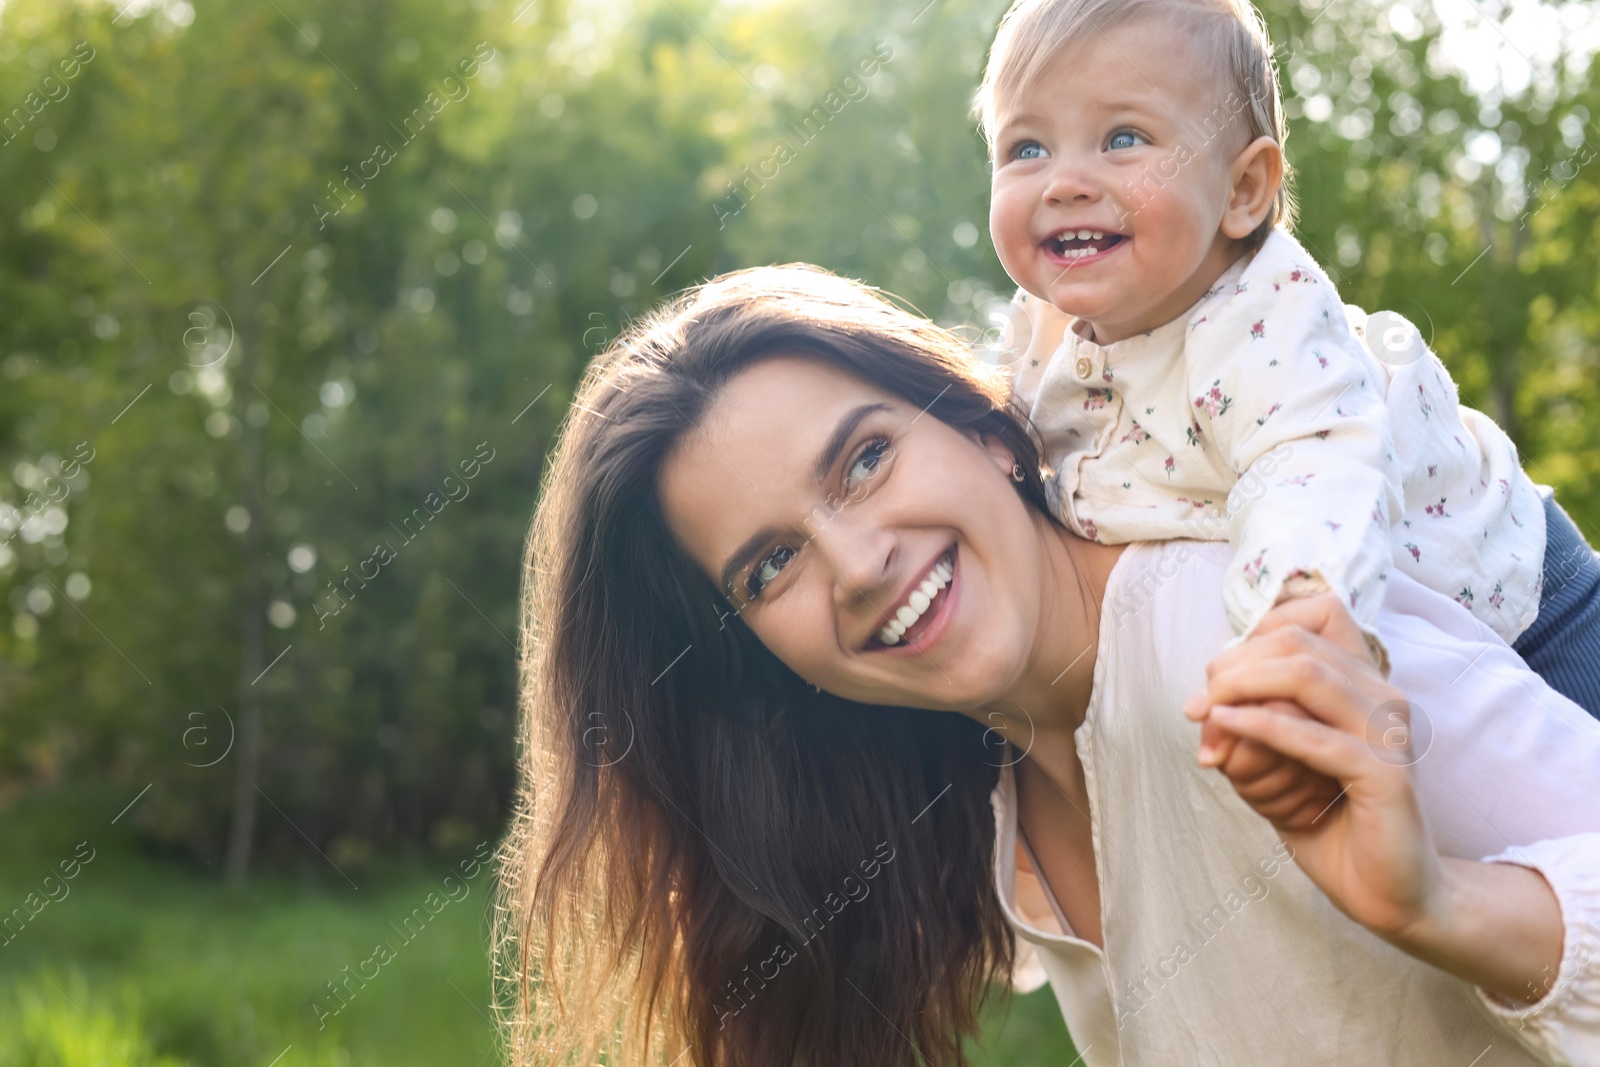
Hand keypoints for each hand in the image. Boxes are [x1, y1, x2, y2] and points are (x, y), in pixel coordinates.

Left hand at [1196, 594, 1565, 1003]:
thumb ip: (1249, 725)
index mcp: (1364, 683)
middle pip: (1295, 642)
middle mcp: (1383, 696)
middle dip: (1233, 665)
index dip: (1253, 635)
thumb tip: (1201, 704)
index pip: (1311, 616)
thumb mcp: (1277, 765)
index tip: (1216, 677)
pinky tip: (1227, 727)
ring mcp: (1388, 733)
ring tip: (1205, 714)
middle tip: (1197, 706)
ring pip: (1305, 674)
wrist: (1387, 892)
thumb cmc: (1330, 821)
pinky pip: (1314, 737)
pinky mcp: (1385, 775)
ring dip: (1241, 689)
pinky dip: (1263, 726)